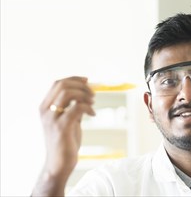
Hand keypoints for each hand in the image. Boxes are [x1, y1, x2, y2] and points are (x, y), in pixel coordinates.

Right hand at [33, 76, 94, 195]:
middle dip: (81, 86)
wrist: (59, 164)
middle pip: (62, 85)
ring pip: (68, 93)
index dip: (74, 79)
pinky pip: (77, 108)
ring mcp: (52, 118)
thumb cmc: (65, 141)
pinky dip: (88, 108)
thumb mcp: (68, 120)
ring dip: (85, 95)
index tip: (87, 81)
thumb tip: (86, 93)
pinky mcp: (61, 127)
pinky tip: (93, 114)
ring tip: (93, 103)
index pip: (58, 83)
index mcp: (45, 106)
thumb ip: (73, 106)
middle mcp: (45, 110)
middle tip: (93, 94)